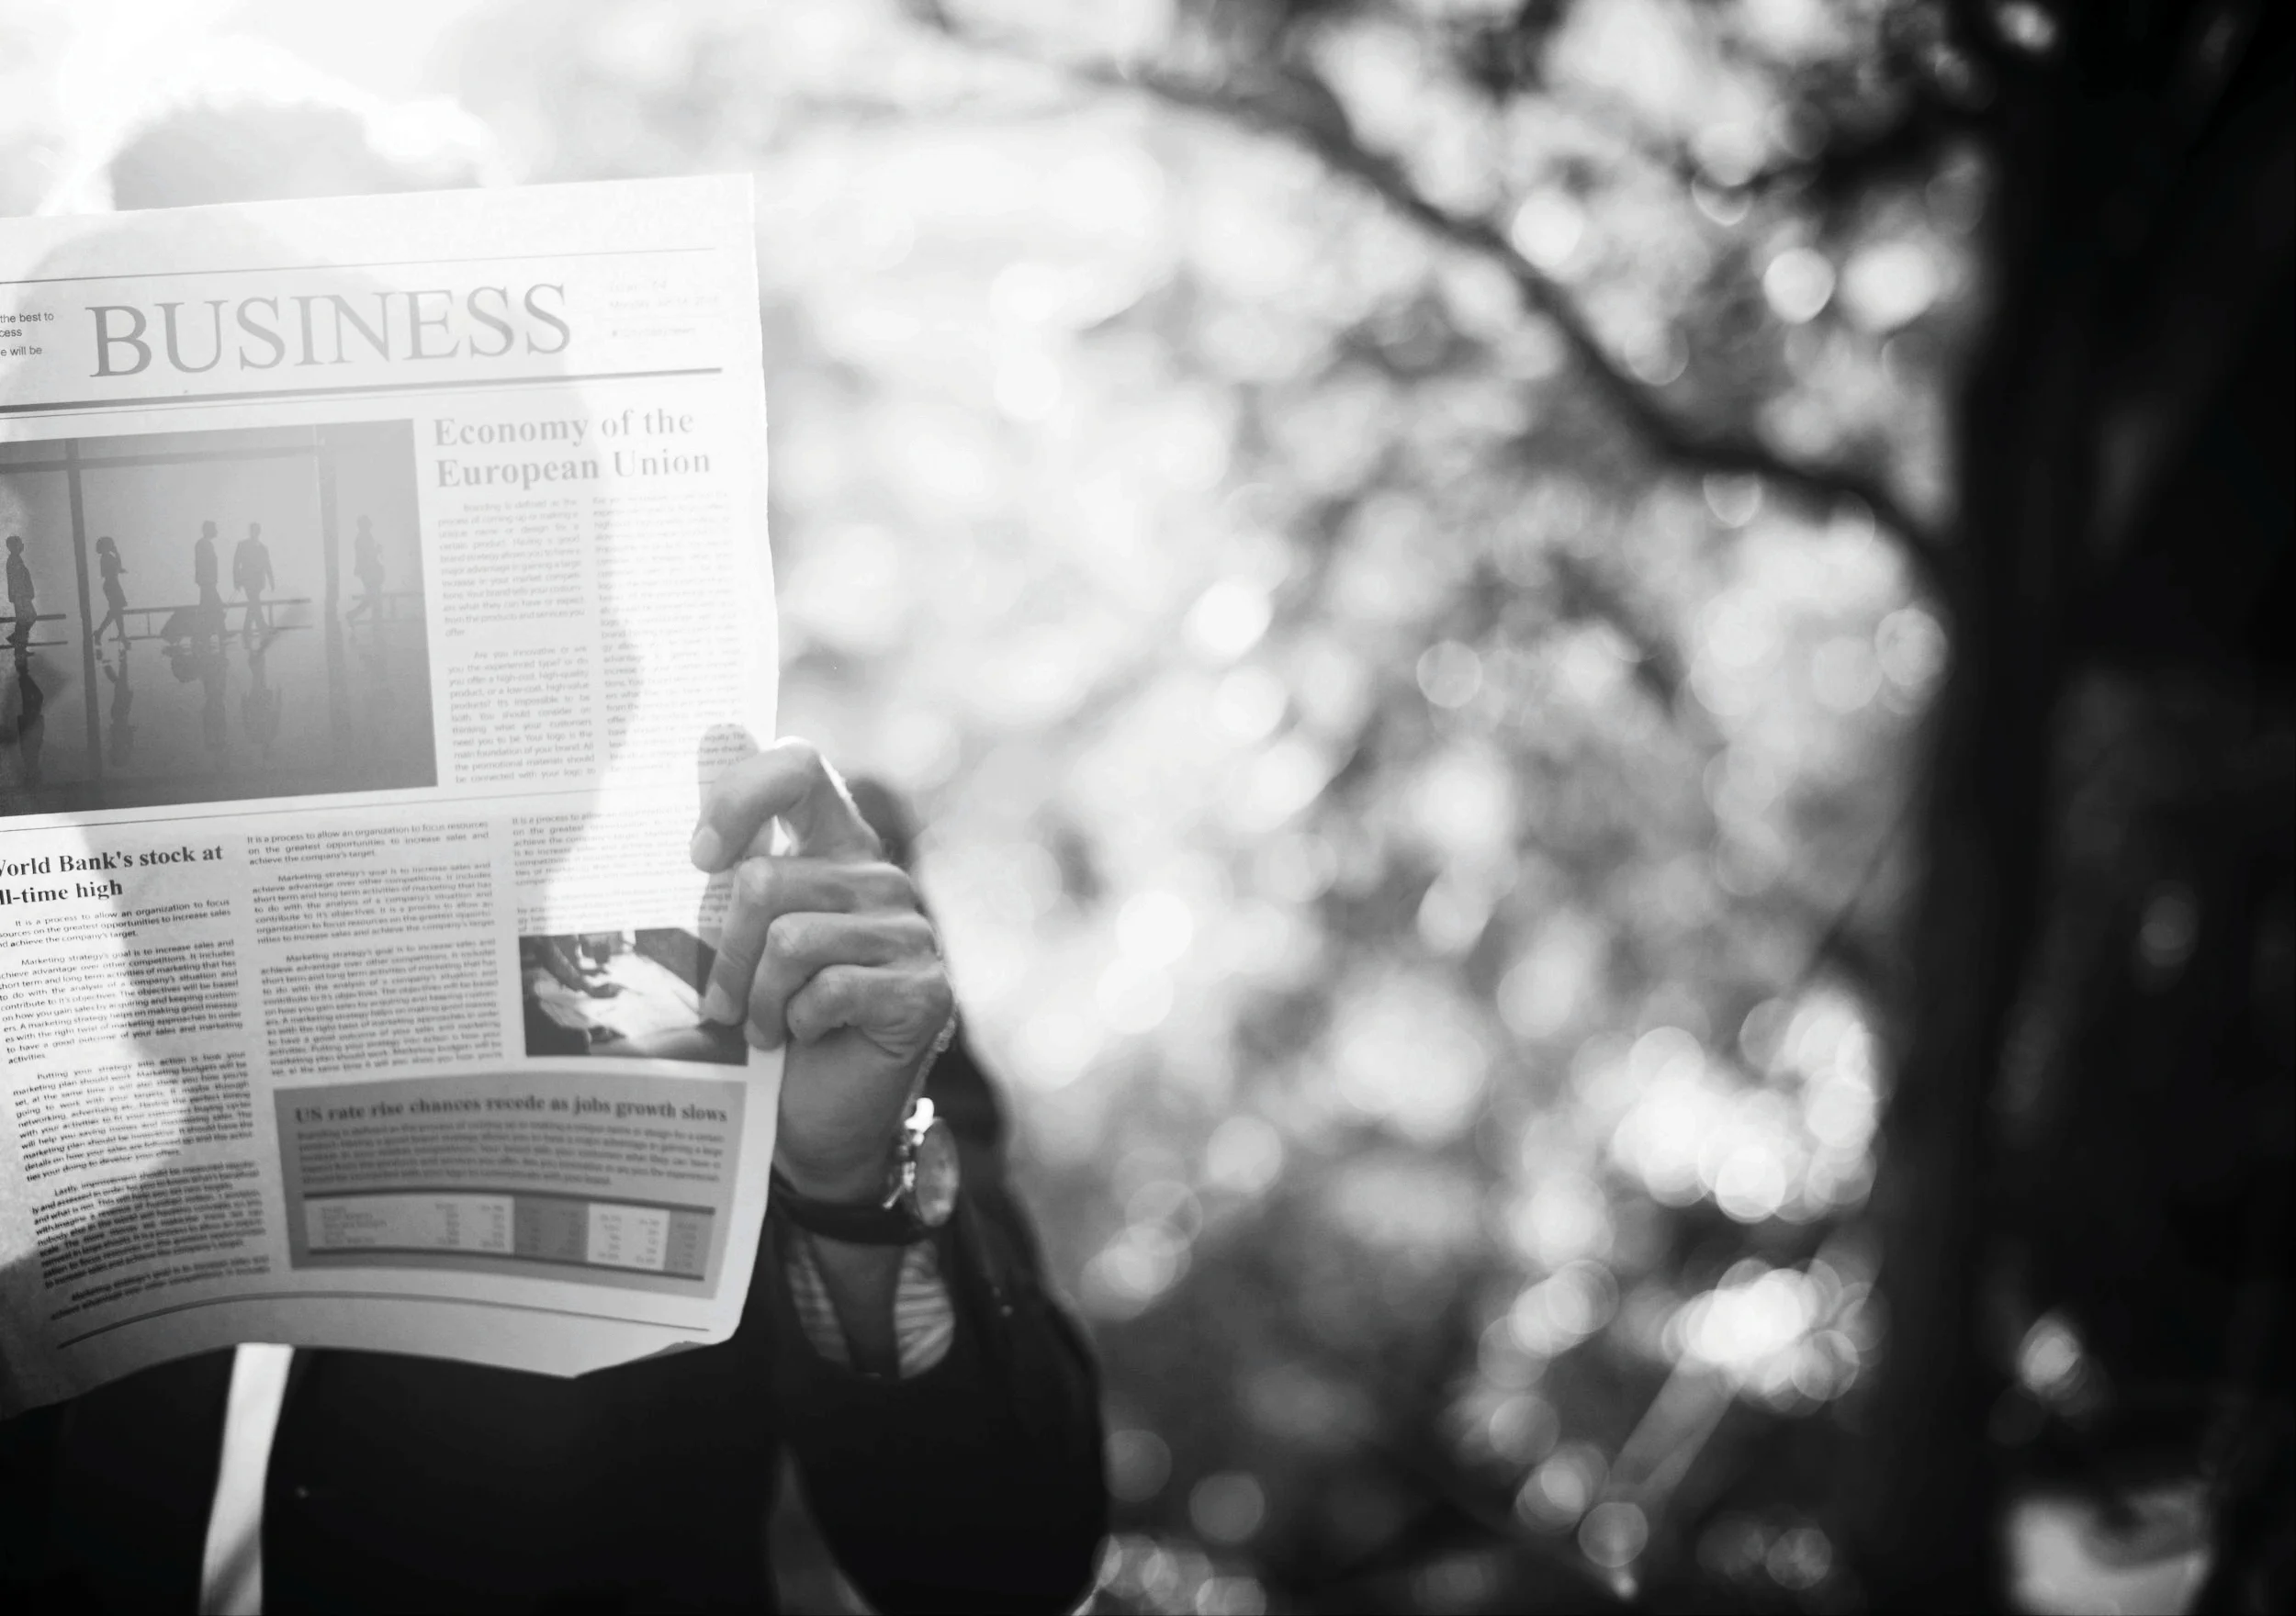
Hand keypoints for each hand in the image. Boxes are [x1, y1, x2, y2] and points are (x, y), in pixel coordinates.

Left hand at [689, 738, 952, 1204]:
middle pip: (768, 878)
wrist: (815, 1122)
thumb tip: (712, 729)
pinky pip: (829, 987)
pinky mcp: (924, 990)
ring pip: (792, 938)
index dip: (742, 793)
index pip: (800, 767)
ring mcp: (908, 933)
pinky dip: (797, 1021)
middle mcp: (877, 878)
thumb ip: (733, 846)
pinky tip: (804, 1037)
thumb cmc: (769, 1020)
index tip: (699, 857)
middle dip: (725, 951)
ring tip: (760, 1029)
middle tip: (717, 1002)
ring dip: (756, 998)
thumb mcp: (738, 933)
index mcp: (835, 846)